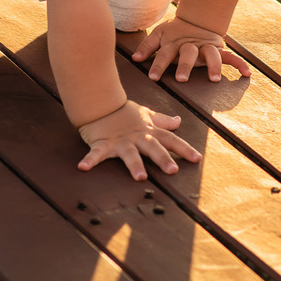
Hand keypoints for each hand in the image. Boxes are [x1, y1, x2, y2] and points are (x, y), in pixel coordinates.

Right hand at [77, 100, 201, 179]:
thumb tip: (179, 120)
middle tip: (173, 171)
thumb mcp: (146, 115)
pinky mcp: (102, 143)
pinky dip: (90, 160)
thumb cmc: (124, 112)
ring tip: (140, 177)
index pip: (170, 139)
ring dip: (134, 165)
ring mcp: (120, 141)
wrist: (100, 102)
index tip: (197, 159)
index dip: (183, 149)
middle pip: (153, 147)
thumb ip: (162, 121)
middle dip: (163, 158)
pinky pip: (96, 153)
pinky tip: (83, 167)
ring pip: (129, 153)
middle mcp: (137, 137)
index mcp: (149, 132)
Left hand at [132, 16, 252, 82]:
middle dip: (185, 66)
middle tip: (181, 79)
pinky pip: (231, 56)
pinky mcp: (219, 49)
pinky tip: (246, 73)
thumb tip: (135, 58)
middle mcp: (191, 46)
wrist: (197, 19)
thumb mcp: (159, 35)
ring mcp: (206, 47)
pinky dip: (239, 64)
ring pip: (211, 55)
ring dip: (213, 66)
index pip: (164, 54)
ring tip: (214, 79)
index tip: (152, 77)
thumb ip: (147, 46)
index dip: (157, 65)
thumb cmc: (175, 31)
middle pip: (188, 55)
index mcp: (174, 43)